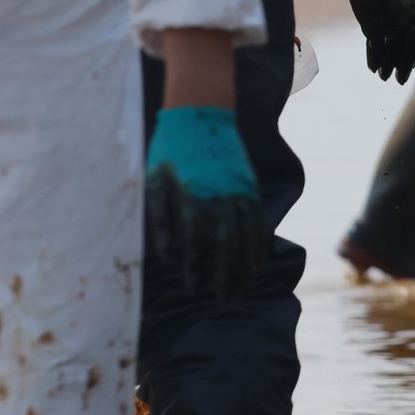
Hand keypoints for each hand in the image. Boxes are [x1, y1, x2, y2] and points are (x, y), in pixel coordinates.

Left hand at [147, 106, 265, 300]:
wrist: (201, 115)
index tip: (193, 289)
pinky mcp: (250, 190)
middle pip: (228, 249)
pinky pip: (259, 225)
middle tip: (223, 300)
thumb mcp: (154, 182)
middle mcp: (221, 200)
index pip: (197, 245)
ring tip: (241, 290)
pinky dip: (260, 247)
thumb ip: (160, 220)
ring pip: (248, 240)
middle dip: (226, 277)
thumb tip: (165, 255)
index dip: (196, 270)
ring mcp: (240, 195)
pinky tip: (257, 264)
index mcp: (194, 199)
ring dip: (246, 268)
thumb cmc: (170, 150)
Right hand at [341, 0, 414, 82]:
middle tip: (400, 80)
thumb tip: (408, 17)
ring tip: (385, 78)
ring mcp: (390, 25)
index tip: (413, 63)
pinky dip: (373, 59)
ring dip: (387, 68)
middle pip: (407, 53)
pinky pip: (374, 48)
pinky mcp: (371, 24)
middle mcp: (408, 23)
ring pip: (390, 54)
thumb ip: (410, 5)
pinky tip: (373, 68)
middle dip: (403, 68)